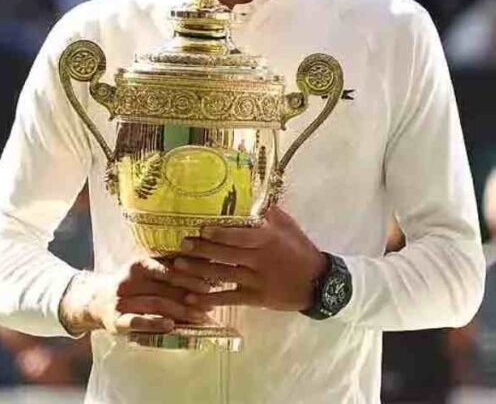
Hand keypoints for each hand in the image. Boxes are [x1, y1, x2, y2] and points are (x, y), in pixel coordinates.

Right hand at [59, 257, 212, 335]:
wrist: (95, 302)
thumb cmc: (133, 285)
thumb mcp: (146, 271)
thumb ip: (170, 268)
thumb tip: (207, 264)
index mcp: (139, 265)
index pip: (169, 270)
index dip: (190, 278)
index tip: (210, 285)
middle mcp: (128, 281)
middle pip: (164, 289)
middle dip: (190, 298)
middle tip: (209, 305)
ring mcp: (121, 301)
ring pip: (155, 304)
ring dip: (179, 312)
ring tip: (199, 317)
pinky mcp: (116, 321)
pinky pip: (136, 322)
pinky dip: (154, 323)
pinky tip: (170, 325)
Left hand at [173, 206, 327, 312]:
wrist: (317, 282)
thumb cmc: (301, 251)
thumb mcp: (290, 228)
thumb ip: (271, 214)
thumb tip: (252, 197)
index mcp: (268, 240)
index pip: (239, 236)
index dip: (218, 233)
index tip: (200, 228)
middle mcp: (260, 260)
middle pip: (225, 255)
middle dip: (201, 250)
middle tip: (181, 246)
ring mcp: (256, 281)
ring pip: (223, 275)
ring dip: (199, 272)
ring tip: (178, 268)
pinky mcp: (256, 299)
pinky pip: (229, 299)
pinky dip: (210, 299)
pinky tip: (191, 298)